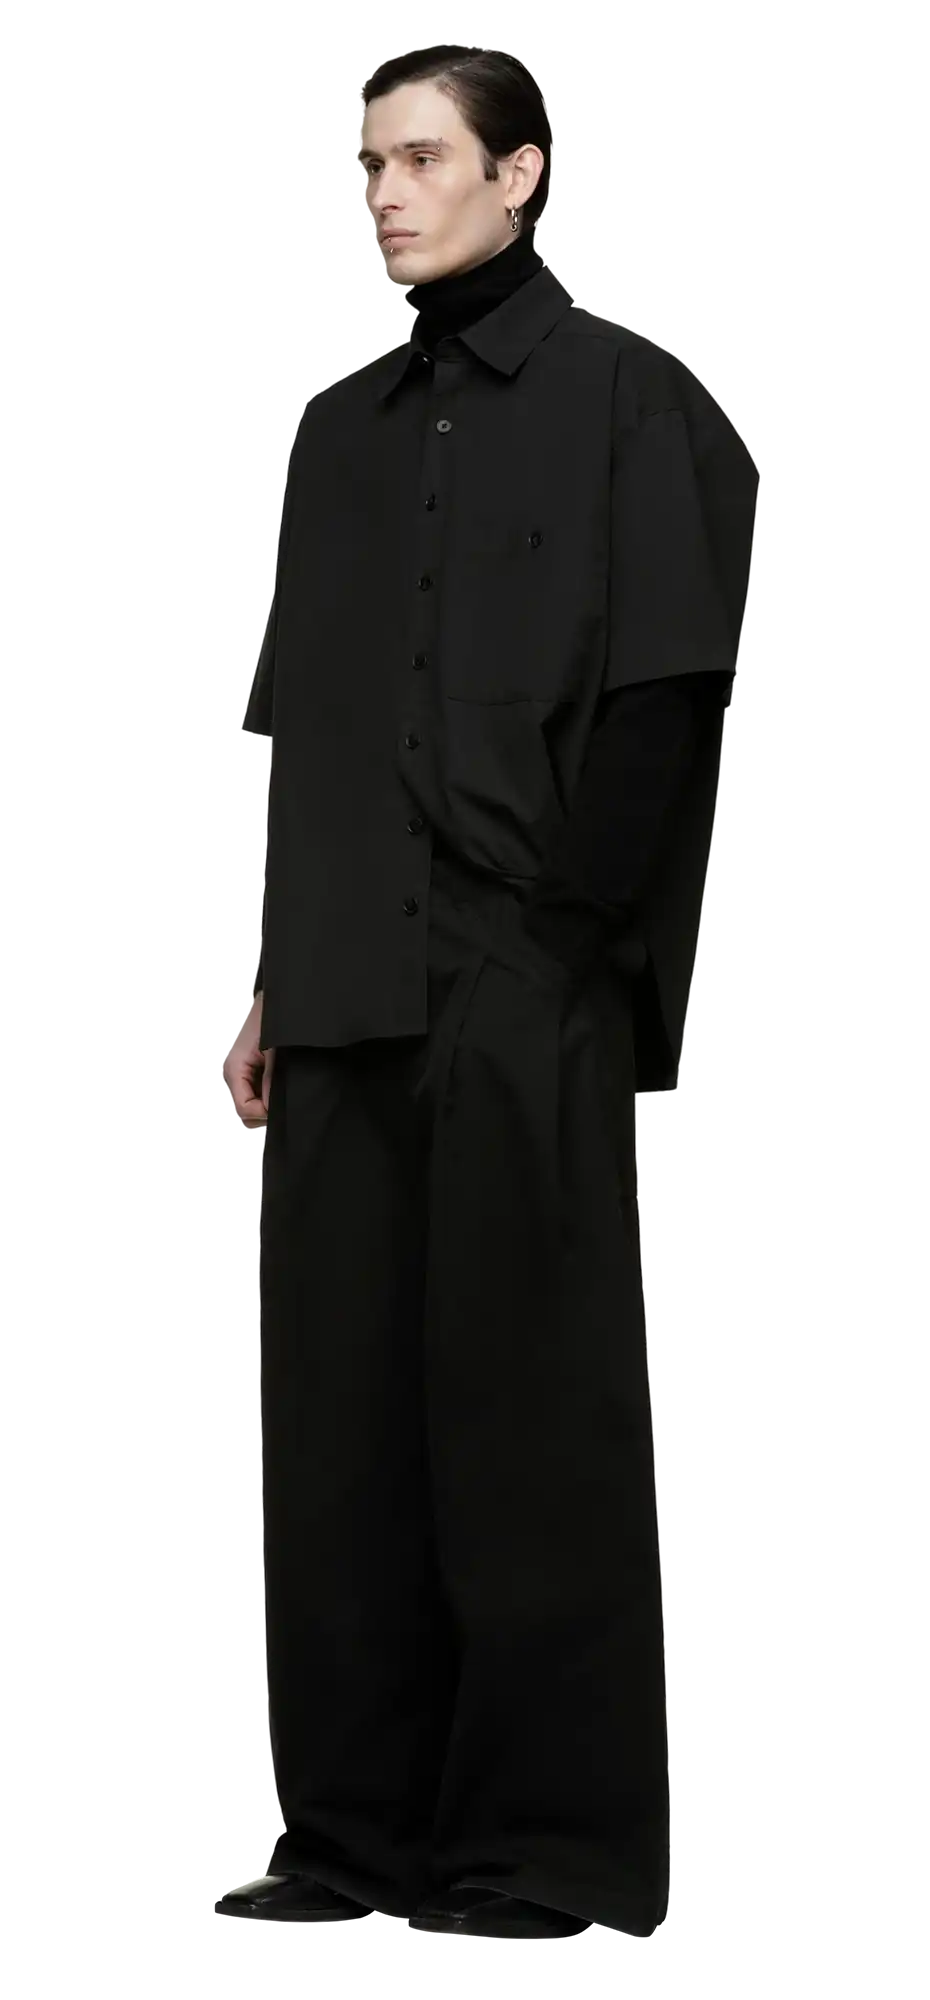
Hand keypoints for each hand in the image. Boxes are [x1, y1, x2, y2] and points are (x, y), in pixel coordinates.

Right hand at [219, 992, 275, 1131]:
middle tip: (284, 1103)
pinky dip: (265, 1094)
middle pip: (244, 1109)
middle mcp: (231, 1071)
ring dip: (265, 1103)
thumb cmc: (270, 1017)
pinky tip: (277, 1084)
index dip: (265, 1113)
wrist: (274, 999)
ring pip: (248, 1102)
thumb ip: (271, 1079)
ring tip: (282, 1093)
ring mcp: (238, 1070)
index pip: (244, 1107)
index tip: (282, 1108)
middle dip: (264, 1111)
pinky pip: (252, 1091)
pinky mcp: (245, 1068)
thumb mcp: (274, 1051)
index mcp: (234, 1066)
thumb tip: (271, 1106)